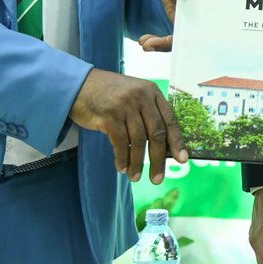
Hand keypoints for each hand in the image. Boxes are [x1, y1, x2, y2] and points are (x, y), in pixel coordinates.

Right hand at [68, 68, 186, 181]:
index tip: (183, 160)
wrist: (79, 85)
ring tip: (135, 176)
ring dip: (137, 162)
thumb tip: (161, 146)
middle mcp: (141, 97)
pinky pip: (120, 142)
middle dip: (158, 159)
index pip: (170, 120)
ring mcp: (125, 105)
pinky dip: (122, 158)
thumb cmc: (109, 94)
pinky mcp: (109, 115)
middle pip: (156, 133)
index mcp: (152, 92)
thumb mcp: (134, 95)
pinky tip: (122, 167)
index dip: (177, 142)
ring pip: (138, 140)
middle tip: (158, 178)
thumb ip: (147, 113)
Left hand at [139, 0, 207, 51]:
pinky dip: (158, 42)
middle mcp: (199, 13)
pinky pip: (171, 38)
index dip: (194, 31)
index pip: (205, 18)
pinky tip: (145, 41)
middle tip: (150, 44)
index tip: (176, 36)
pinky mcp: (177, 24)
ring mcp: (188, 20)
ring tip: (144, 43)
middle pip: (192, 34)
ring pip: (180, 39)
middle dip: (171, 42)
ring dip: (162, 45)